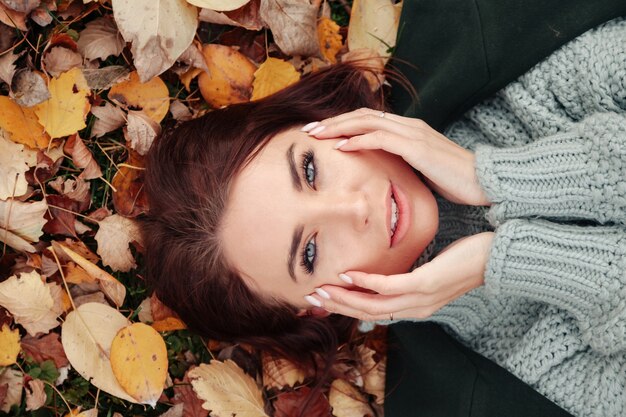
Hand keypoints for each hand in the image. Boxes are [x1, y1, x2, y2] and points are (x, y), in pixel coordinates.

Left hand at [304, 108, 491, 206]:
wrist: (486, 182)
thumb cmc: (457, 180)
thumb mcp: (424, 170)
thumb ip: (404, 165)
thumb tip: (386, 173)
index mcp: (410, 130)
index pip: (370, 120)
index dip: (344, 124)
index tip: (322, 134)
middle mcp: (410, 126)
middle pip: (363, 115)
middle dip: (333, 121)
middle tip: (308, 130)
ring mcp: (414, 134)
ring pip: (367, 122)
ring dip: (338, 127)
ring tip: (316, 135)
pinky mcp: (417, 147)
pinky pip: (381, 139)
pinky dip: (358, 140)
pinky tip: (340, 146)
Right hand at [305, 232, 494, 320]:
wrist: (496, 258)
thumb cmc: (463, 261)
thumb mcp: (431, 272)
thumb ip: (407, 278)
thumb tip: (386, 274)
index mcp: (414, 308)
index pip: (373, 313)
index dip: (345, 309)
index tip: (323, 300)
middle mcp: (414, 309)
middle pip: (367, 314)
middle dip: (337, 306)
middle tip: (311, 297)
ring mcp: (419, 299)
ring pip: (373, 305)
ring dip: (344, 297)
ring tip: (322, 288)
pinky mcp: (424, 284)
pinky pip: (388, 286)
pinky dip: (365, 282)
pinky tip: (348, 273)